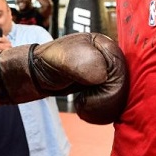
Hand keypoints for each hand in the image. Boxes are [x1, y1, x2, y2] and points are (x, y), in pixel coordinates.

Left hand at [0, 33, 128, 124]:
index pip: (124, 71)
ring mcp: (106, 72)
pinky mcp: (100, 86)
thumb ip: (81, 63)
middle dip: (105, 100)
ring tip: (84, 103)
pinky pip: (113, 103)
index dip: (111, 88)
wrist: (30, 75)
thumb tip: (102, 74)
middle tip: (84, 102)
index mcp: (104, 44)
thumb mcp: (59, 60)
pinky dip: (101, 110)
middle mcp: (108, 57)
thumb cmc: (42, 63)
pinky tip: (85, 104)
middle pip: (125, 87)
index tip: (91, 93)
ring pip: (121, 98)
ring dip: (103, 107)